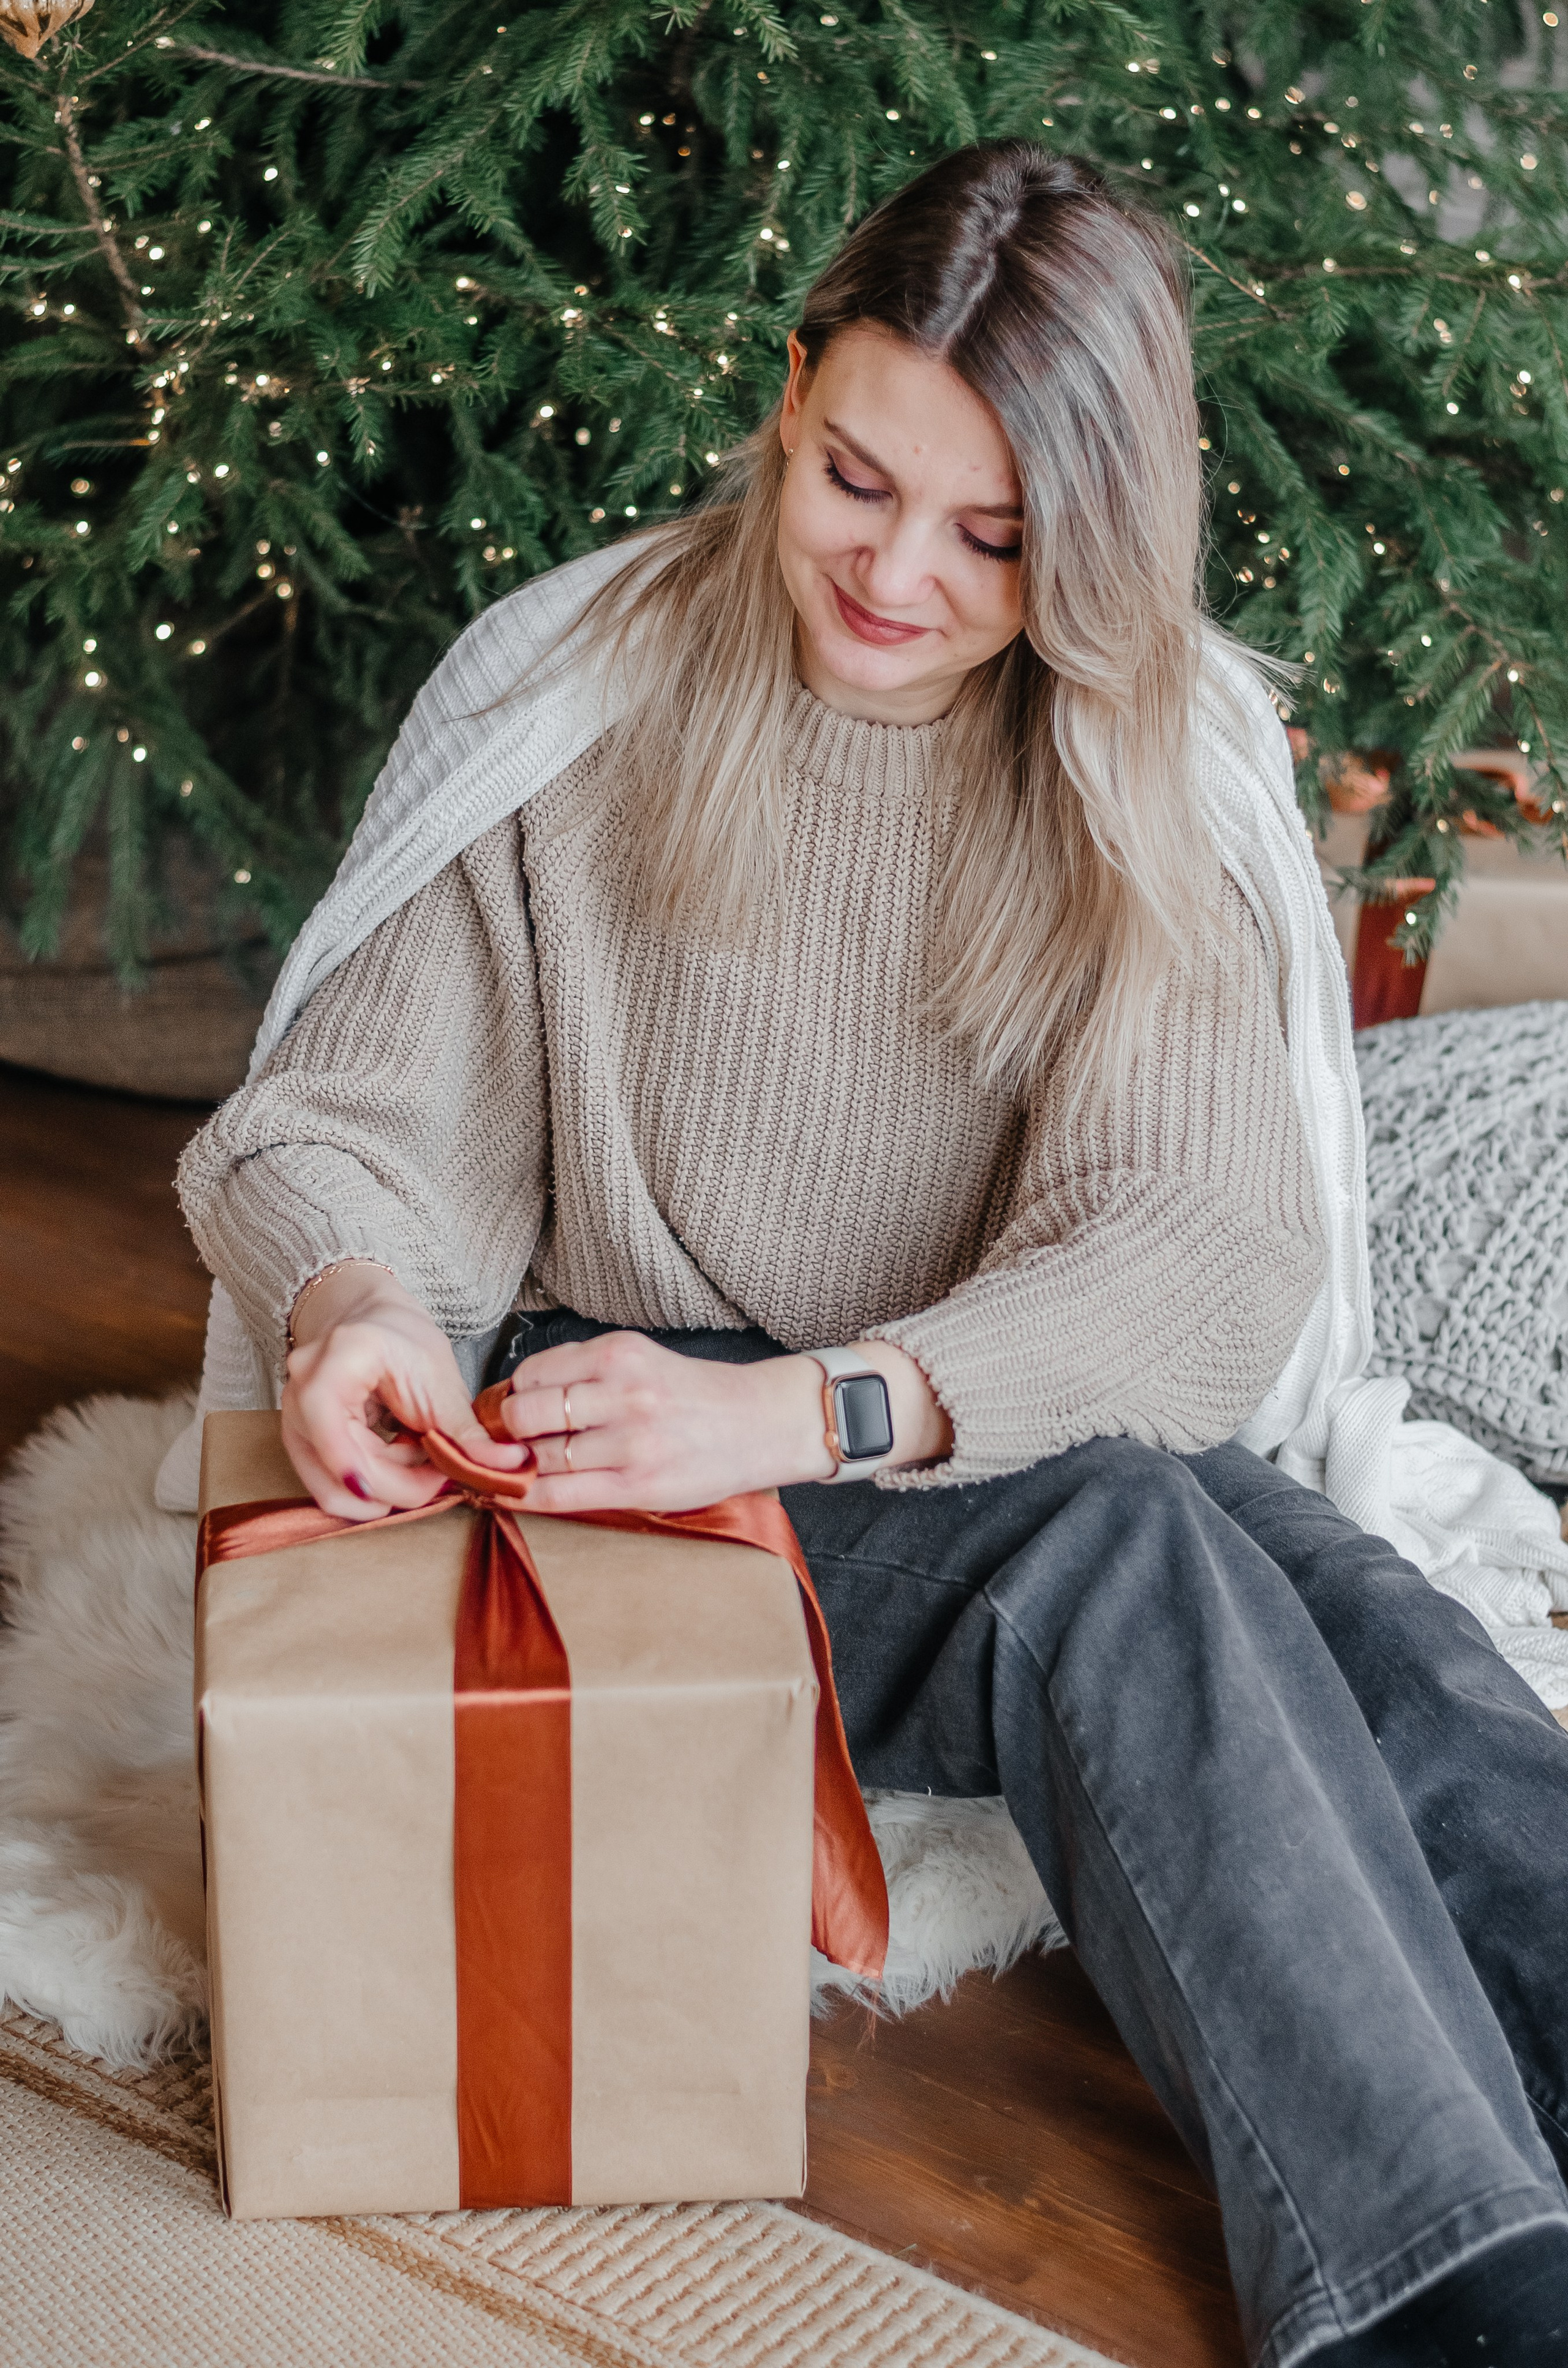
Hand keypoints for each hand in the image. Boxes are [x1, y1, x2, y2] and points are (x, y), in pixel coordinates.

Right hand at [282, 1262, 528, 1519]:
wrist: (372, 1325)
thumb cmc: (403, 1340)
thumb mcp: (441, 1380)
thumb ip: (467, 1430)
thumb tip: (507, 1464)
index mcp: (336, 1358)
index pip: (325, 1418)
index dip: (354, 1465)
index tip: (392, 1495)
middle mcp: (300, 1390)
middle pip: (335, 1470)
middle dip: (395, 1486)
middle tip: (441, 1474)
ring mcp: (293, 1419)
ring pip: (331, 1488)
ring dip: (385, 1488)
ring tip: (419, 1459)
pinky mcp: (301, 1443)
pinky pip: (332, 1484)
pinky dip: (373, 1482)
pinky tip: (398, 1457)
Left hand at [494, 1330, 952, 1513]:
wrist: (760, 1424)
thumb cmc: (696, 1396)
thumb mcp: (642, 1362)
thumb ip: (585, 1374)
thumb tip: (517, 1397)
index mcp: (619, 1355)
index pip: (533, 1373)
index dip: (508, 1396)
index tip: (503, 1410)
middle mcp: (623, 1392)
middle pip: (527, 1414)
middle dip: (506, 1432)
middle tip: (504, 1443)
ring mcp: (631, 1441)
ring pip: (541, 1456)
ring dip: (518, 1468)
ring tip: (511, 1471)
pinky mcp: (639, 1483)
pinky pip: (561, 1495)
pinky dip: (526, 1497)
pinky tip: (512, 1497)